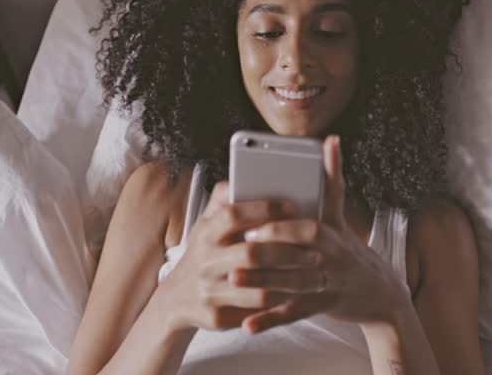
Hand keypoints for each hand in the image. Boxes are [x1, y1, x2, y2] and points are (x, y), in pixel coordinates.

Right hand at [159, 181, 320, 331]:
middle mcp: (205, 261)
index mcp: (205, 233)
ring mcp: (209, 290)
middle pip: (251, 253)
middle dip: (287, 252)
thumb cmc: (204, 252)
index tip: (292, 207)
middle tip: (315, 251)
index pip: (233, 215)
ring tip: (313, 274)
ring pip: (258, 287)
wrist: (177, 299)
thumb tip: (243, 175)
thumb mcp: (206, 223)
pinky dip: (280, 301)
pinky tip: (297, 293)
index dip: (264, 209)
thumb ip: (224, 199)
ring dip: (290, 280)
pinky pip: (255, 310)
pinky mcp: (215, 316)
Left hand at [233, 135, 409, 332]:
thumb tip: (330, 140)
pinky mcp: (323, 307)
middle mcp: (332, 259)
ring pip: (294, 285)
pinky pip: (295, 313)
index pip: (306, 228)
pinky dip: (272, 319)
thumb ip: (330, 181)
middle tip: (237, 253)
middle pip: (298, 257)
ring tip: (234, 281)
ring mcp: (328, 284)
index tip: (253, 226)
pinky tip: (247, 324)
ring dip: (263, 284)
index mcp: (331, 233)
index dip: (281, 227)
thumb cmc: (349, 248)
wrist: (381, 293)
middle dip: (268, 255)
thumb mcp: (339, 216)